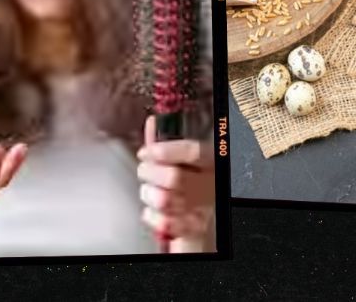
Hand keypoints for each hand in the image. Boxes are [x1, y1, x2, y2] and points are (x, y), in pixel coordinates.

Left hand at [136, 116, 214, 246]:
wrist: (201, 229)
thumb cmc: (188, 191)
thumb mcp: (181, 164)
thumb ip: (167, 145)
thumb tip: (152, 123)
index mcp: (212, 164)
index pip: (193, 152)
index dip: (165, 150)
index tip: (146, 151)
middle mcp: (211, 187)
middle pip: (175, 177)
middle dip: (149, 173)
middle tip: (144, 171)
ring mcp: (203, 211)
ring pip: (165, 200)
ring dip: (149, 195)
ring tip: (150, 192)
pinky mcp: (191, 231)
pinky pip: (163, 222)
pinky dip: (151, 216)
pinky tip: (155, 212)